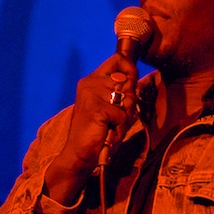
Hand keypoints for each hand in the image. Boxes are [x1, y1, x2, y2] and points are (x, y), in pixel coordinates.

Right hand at [43, 53, 138, 204]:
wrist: (79, 154)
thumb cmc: (98, 131)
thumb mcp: (113, 107)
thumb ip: (123, 93)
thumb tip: (135, 80)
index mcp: (92, 80)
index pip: (117, 60)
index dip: (131, 69)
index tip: (132, 84)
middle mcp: (90, 82)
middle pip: (127, 80)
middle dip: (129, 102)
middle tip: (116, 118)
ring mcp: (91, 94)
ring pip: (127, 99)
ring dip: (124, 117)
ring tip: (110, 126)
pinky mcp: (96, 108)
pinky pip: (123, 115)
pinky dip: (119, 127)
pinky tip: (107, 132)